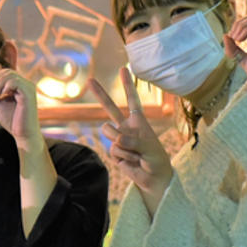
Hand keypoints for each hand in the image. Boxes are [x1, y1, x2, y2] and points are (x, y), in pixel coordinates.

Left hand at [0, 67, 41, 151]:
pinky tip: (1, 96)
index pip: (5, 72)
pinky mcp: (29, 94)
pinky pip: (16, 82)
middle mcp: (25, 84)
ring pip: (10, 74)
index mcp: (19, 86)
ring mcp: (28, 88)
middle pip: (7, 71)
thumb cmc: (12, 121)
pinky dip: (5, 86)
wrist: (22, 134)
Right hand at [88, 68, 172, 201]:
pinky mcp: (114, 152)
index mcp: (139, 122)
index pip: (132, 100)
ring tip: (136, 154)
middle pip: (110, 108)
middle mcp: (126, 127)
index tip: (123, 69)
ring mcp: (118, 139)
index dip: (127, 85)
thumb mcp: (150, 148)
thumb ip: (134, 141)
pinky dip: (125, 157)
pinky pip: (114, 150)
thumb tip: (116, 139)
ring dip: (123, 144)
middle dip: (99, 94)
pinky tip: (132, 161)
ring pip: (110, 132)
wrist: (153, 177)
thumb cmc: (156, 159)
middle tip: (89, 79)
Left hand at [224, 14, 246, 83]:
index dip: (242, 24)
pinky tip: (239, 40)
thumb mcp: (244, 59)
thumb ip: (235, 49)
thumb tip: (225, 35)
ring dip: (241, 26)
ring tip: (235, 39)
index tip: (233, 36)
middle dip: (240, 23)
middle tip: (232, 36)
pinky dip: (246, 30)